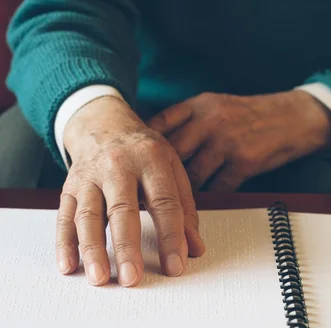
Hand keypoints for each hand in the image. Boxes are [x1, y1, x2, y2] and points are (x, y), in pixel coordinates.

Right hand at [56, 96, 204, 286]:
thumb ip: (184, 207)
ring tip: (100, 278)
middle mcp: (118, 164)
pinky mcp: (70, 185)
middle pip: (122, 208)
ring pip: (88, 213)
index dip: (171, 236)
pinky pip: (64, 215)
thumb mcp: (171, 167)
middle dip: (127, 246)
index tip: (175, 267)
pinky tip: (68, 265)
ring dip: (92, 248)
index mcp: (151, 158)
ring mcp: (91, 175)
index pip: (164, 201)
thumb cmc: (143, 151)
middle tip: (132, 278)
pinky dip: (64, 242)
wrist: (105, 123)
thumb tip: (195, 249)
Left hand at [148, 91, 330, 191]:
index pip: (160, 123)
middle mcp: (210, 120)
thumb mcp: (216, 105)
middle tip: (146, 189)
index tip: (132, 159)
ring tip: (173, 201)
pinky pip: (218, 187)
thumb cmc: (249, 114)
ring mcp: (227, 142)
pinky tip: (206, 198)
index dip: (142, 144)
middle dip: (157, 173)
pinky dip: (211, 195)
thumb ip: (188, 119)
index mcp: (200, 104)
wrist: (291, 117)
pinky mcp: (244, 162)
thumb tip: (155, 139)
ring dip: (183, 190)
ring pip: (191, 175)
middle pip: (171, 152)